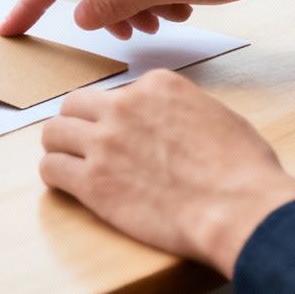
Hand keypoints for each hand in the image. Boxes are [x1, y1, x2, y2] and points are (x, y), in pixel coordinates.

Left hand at [40, 69, 294, 275]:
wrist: (239, 208)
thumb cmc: (243, 170)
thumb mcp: (216, 116)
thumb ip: (181, 110)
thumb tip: (170, 124)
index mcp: (157, 86)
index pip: (118, 92)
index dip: (118, 115)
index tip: (123, 133)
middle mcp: (124, 106)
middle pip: (75, 105)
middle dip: (78, 123)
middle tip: (85, 144)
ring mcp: (105, 143)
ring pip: (53, 132)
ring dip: (59, 146)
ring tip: (68, 162)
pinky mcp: (93, 182)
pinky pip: (51, 168)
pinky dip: (55, 174)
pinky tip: (66, 184)